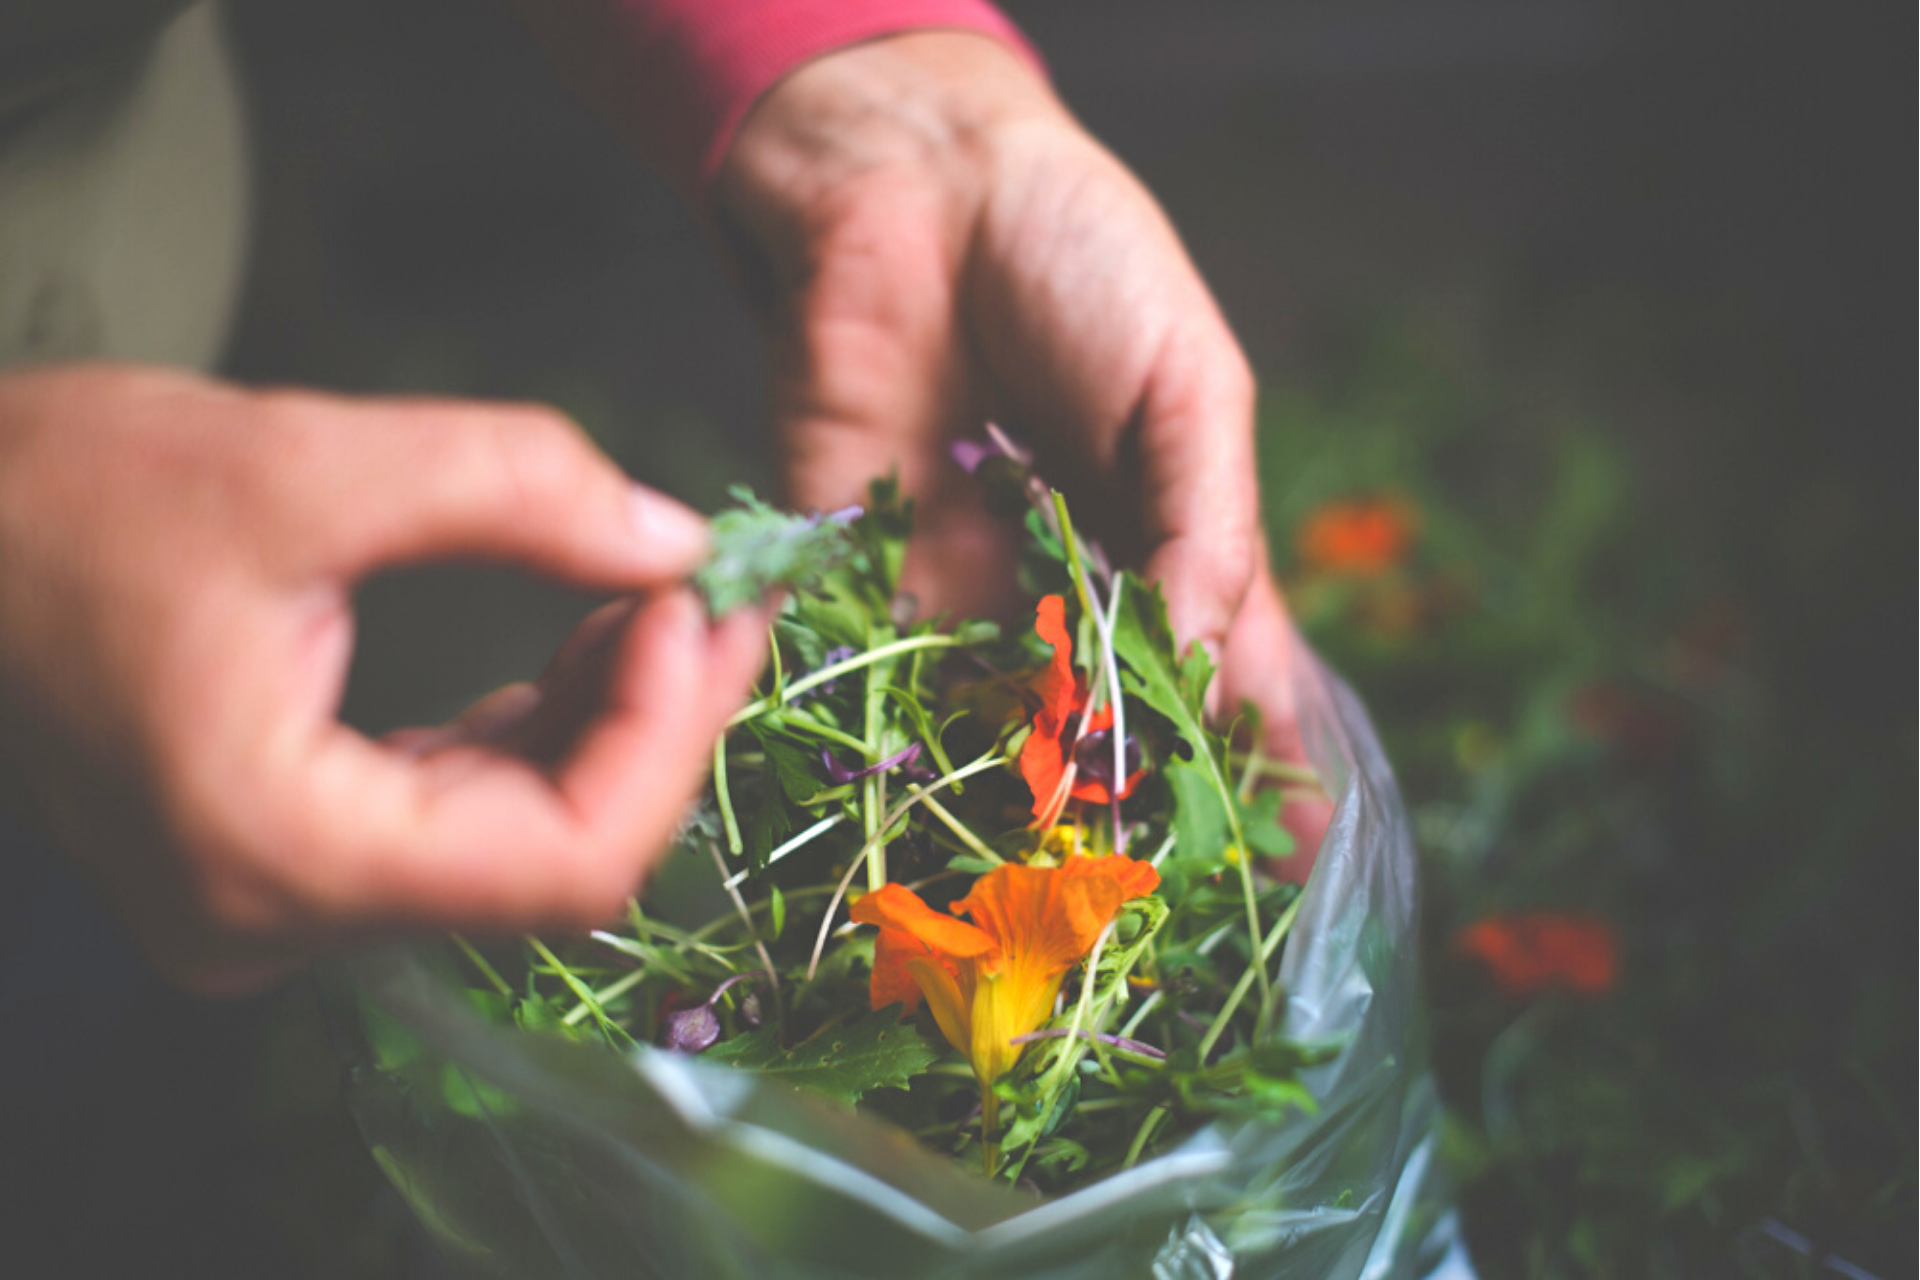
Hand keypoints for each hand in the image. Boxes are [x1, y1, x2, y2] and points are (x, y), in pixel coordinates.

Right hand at [0, 365, 767, 992]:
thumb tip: (677, 540)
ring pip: (519, 841)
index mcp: (278, 853)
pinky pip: (460, 814)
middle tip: (718, 597)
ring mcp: (280, 898)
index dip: (670, 737)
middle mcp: (280, 917)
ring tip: (658, 599)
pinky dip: (538, 732)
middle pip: (558, 860)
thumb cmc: (57, 497)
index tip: (706, 608)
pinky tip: (584, 641)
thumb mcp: (305, 460)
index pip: (568, 864)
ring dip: (608, 723)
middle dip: (659, 722)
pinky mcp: (287, 853)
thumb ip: (515, 489)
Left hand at [717, 33, 1326, 871]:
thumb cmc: (1078, 258)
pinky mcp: (856, 571)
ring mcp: (960, 586)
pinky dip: (897, 741)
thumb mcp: (1186, 386)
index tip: (1296, 856)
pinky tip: (927, 812)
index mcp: (1160, 536)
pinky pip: (874, 675)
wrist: (912, 185)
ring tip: (1056, 884)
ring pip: (996, 723)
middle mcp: (1061, 584)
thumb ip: (1205, 531)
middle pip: (1104, 720)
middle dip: (1135, 802)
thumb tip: (1204, 671)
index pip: (1220, 673)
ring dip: (1023, 800)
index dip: (1258, 757)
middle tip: (1164, 893)